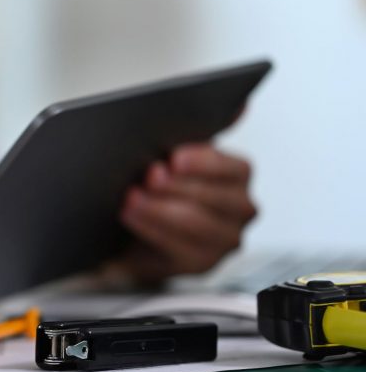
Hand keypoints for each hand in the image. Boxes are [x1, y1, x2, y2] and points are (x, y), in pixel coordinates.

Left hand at [116, 143, 256, 282]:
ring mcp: (225, 240)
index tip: (174, 158)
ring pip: (197, 222)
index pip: (235, 169)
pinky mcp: (203, 263)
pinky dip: (150, 227)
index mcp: (238, 178)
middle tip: (149, 176)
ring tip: (131, 197)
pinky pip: (178, 245)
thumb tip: (234, 109)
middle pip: (217, 197)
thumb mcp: (172, 158)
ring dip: (159, 208)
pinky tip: (131, 215)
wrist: (138, 231)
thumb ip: (189, 135)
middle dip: (178, 185)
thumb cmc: (160, 187)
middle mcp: (241, 210)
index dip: (204, 163)